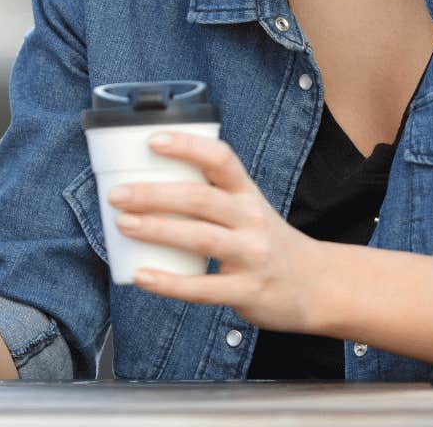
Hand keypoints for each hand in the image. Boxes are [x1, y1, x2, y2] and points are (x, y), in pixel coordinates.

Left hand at [108, 131, 326, 332]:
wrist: (315, 286)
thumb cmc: (264, 241)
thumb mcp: (247, 208)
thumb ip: (208, 194)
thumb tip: (142, 180)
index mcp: (247, 192)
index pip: (221, 159)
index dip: (188, 147)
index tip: (153, 141)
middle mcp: (252, 219)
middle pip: (200, 198)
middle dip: (154, 194)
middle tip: (117, 194)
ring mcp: (252, 256)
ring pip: (200, 238)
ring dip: (157, 230)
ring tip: (122, 224)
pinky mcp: (248, 291)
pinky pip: (204, 287)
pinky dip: (170, 283)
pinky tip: (141, 276)